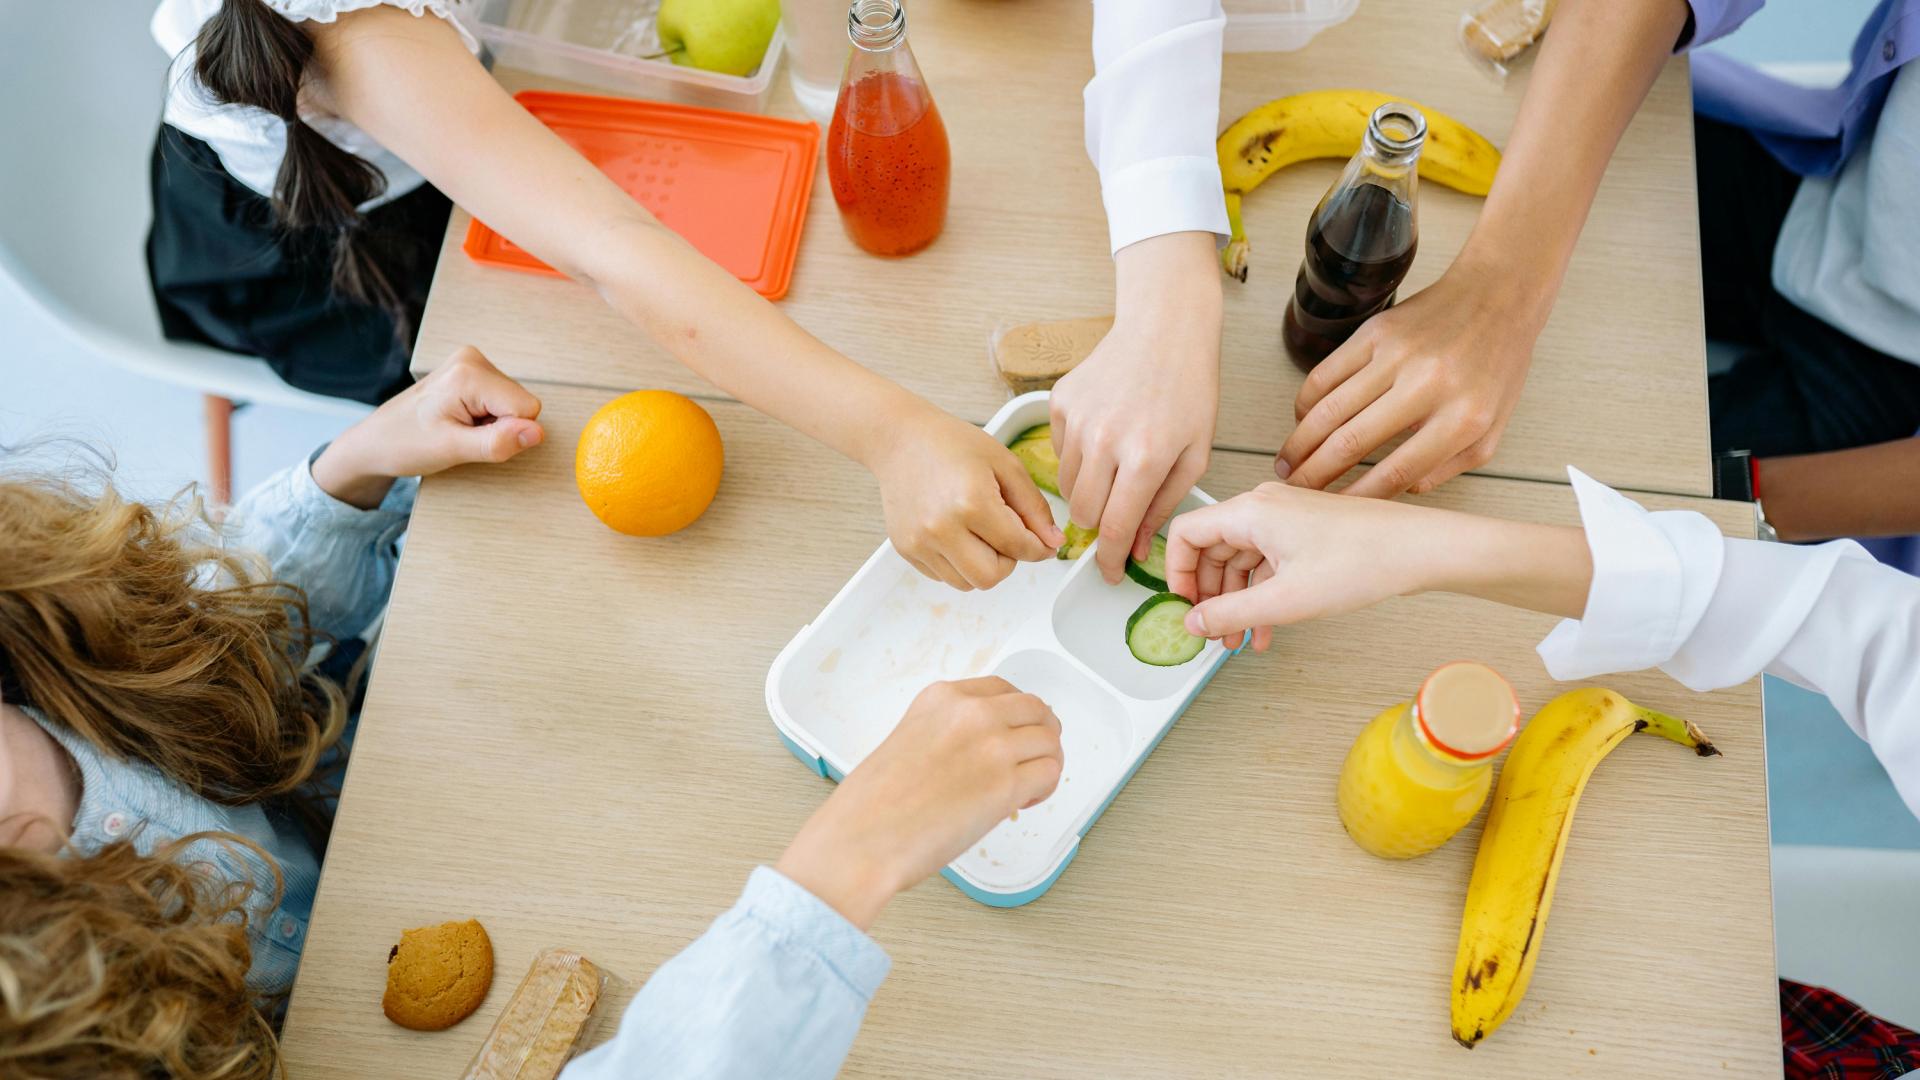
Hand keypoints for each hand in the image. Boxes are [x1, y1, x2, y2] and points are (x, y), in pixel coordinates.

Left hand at [312, 346, 544, 507]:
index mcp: (469, 373)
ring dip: (491, 424)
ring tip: (457, 428)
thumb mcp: (452, 450)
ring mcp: (472, 362)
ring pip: (513, 404)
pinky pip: (501, 400)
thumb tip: (537, 433)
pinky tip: (459, 421)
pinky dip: (485, 418)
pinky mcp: (471, 371)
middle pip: (520, 403)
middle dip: (499, 427)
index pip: (527, 408)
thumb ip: (497, 442)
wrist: (376, 441)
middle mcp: (473, 359)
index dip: (507, 432)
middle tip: (462, 434)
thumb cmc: (404, 444)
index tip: (473, 437)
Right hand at [775, 678, 1064, 929]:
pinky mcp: (1007, 783)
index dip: (1017, 713)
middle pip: (1035, 708)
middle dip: (1041, 734)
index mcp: (942, 699)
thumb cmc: (873, 806)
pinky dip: (1045, 789)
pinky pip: (1050, 773)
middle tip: (1034, 759)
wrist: (862, 840)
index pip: (1002, 689)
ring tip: (1026, 788)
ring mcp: (992, 745)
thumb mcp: (909, 740)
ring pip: (1050, 740)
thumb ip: (949, 735)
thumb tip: (981, 754)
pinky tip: (1023, 803)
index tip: (1016, 731)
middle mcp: (972, 713)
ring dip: (1046, 763)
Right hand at [870, 406, 1063, 590]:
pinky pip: (943, 576)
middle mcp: (941, 528)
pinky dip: (957, 563)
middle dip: (1007, 562)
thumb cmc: (951, 444)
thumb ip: (1034, 507)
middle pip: (990, 578)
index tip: (1042, 544)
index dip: (1038, 548)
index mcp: (971, 503)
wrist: (900, 439)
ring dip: (981, 565)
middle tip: (1005, 536)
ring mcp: (919, 542)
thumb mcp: (1005, 465)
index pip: (1018, 548)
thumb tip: (1053, 542)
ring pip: (966, 583)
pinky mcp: (905, 549)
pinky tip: (955, 531)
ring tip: (978, 532)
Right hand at [1051, 232, 1220, 582]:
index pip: (1113, 528)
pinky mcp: (1060, 402)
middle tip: (1116, 515)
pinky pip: (1059, 452)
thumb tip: (1133, 548)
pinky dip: (1078, 457)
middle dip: (1098, 525)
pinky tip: (1104, 435)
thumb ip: (1163, 505)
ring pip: (1066, 486)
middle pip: (1082, 513)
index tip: (1107, 573)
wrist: (1164, 328)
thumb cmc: (1189, 390)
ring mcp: (1077, 419)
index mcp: (1145, 457)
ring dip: (1088, 491)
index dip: (1108, 560)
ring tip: (1115, 468)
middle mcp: (1105, 440)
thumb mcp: (1194, 455)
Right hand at [1166, 481, 1594, 646]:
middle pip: (1212, 549)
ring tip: (1240, 640)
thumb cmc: (1363, 560)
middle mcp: (1264, 508)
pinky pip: (1267, 563)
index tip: (1184, 607)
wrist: (1420, 550)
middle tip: (1211, 632)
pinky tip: (1267, 629)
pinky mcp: (1306, 533)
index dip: (1176, 573)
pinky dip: (1261, 595)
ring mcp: (1286, 519)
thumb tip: (1192, 623)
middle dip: (1209, 595)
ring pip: (1241, 560)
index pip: (1187, 533)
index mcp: (1250, 511)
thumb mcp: (1286, 599)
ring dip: (1236, 601)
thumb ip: (1230, 613)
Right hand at [1276, 262, 1541, 497]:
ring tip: (1287, 464)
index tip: (1334, 510)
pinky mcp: (1376, 331)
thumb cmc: (1496, 365)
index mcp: (1462, 418)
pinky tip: (1302, 420)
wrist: (1497, 296)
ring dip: (1300, 443)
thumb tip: (1403, 490)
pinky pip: (1326, 373)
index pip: (1396, 472)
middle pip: (1352, 442)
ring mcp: (1398, 355)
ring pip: (1330, 410)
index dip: (1357, 497)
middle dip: (1314, 475)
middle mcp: (1428, 386)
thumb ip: (1451, 466)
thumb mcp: (1493, 428)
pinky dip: (1306, 402)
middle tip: (1295, 491)